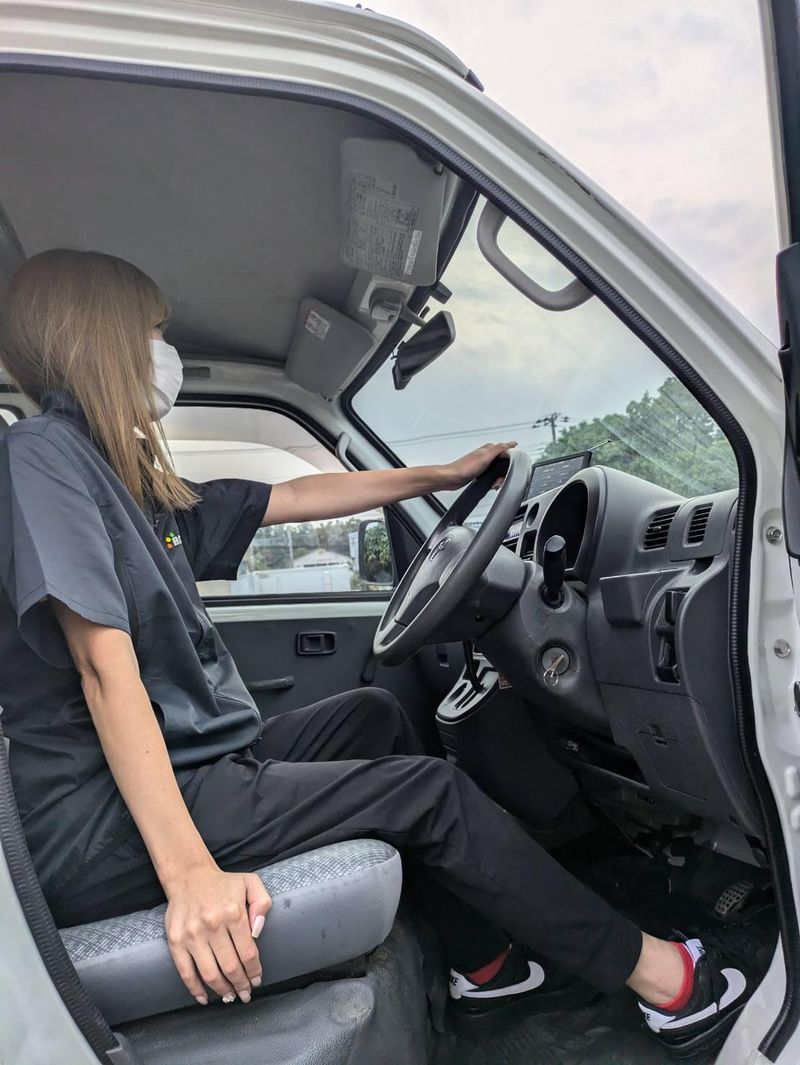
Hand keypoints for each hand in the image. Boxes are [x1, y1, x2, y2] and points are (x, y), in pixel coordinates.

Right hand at [165, 865, 271, 1005]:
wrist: (189, 876)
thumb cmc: (223, 884)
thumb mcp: (250, 883)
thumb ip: (262, 903)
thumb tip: (257, 932)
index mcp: (233, 912)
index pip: (247, 952)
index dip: (254, 971)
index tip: (257, 980)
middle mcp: (212, 924)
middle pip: (230, 966)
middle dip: (241, 985)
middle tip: (246, 994)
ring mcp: (192, 935)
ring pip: (210, 974)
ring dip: (222, 990)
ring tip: (230, 996)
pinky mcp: (175, 941)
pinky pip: (186, 972)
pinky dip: (195, 990)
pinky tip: (205, 998)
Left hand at [439, 441, 516, 490]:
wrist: (452, 478)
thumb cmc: (465, 468)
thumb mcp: (485, 456)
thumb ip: (499, 449)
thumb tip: (512, 443)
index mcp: (489, 448)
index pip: (508, 453)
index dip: (510, 463)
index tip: (507, 471)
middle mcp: (487, 455)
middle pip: (504, 463)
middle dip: (503, 474)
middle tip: (498, 481)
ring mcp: (484, 463)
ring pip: (499, 471)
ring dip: (498, 479)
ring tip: (493, 484)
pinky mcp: (481, 471)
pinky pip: (492, 475)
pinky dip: (493, 481)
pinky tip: (490, 484)